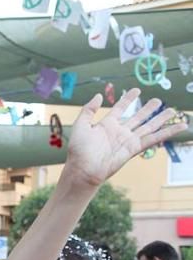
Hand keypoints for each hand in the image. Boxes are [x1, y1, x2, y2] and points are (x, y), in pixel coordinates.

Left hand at [66, 89, 186, 187]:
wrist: (83, 169)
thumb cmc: (78, 150)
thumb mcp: (80, 125)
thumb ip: (88, 110)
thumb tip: (98, 95)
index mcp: (106, 125)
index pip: (120, 108)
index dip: (128, 99)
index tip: (137, 90)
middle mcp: (119, 132)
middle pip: (138, 117)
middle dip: (147, 109)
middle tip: (158, 100)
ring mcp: (128, 140)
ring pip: (148, 126)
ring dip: (161, 119)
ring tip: (173, 110)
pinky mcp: (135, 148)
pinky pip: (154, 138)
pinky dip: (168, 133)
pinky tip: (180, 127)